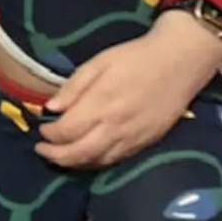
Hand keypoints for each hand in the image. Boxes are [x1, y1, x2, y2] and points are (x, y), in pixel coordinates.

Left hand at [35, 11, 221, 166]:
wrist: (180, 62)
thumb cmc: (136, 57)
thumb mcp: (99, 62)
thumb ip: (73, 87)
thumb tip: (50, 109)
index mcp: (102, 103)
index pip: (67, 131)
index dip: (49, 135)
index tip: (41, 130)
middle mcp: (116, 126)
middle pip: (79, 153)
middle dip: (55, 156)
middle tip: (41, 151)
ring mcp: (133, 138)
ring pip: (97, 161)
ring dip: (73, 163)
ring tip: (59, 157)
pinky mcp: (147, 143)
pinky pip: (116, 159)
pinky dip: (96, 162)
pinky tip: (86, 156)